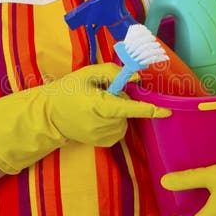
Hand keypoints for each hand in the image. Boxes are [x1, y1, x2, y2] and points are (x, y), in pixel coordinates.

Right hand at [0, 63, 168, 173]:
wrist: (49, 115)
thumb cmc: (68, 90)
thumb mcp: (88, 74)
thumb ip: (113, 72)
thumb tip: (136, 77)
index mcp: (99, 106)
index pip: (129, 109)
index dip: (150, 110)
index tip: (167, 112)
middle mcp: (103, 124)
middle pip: (128, 112)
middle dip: (122, 101)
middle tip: (103, 94)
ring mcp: (103, 137)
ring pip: (125, 121)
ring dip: (118, 113)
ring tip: (97, 106)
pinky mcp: (104, 143)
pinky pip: (119, 129)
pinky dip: (114, 122)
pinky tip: (97, 117)